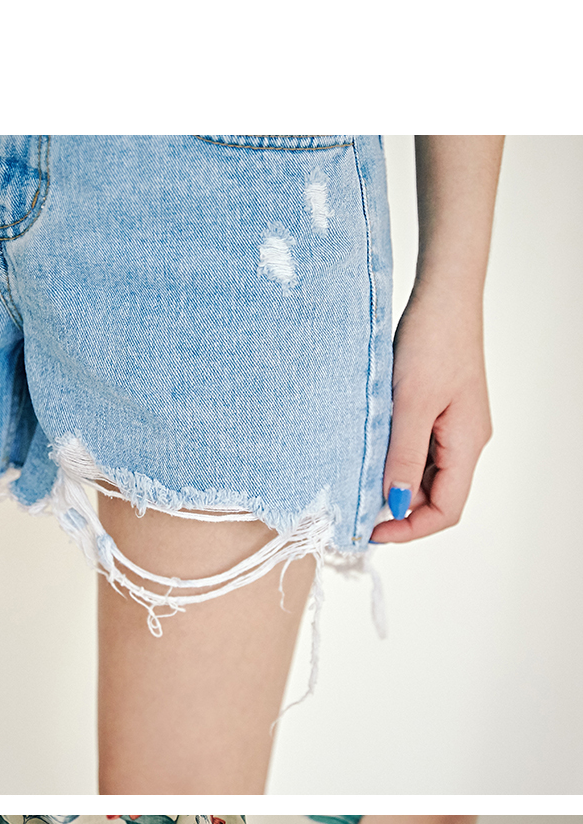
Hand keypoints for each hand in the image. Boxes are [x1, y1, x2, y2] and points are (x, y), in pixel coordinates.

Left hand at [370, 289, 492, 545]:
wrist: (443, 293)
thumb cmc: (433, 339)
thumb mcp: (411, 404)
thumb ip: (403, 458)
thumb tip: (395, 505)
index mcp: (467, 444)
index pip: (447, 511)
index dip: (410, 529)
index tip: (372, 530)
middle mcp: (466, 442)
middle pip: (436, 497)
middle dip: (399, 507)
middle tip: (356, 502)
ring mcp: (454, 428)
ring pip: (425, 475)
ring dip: (395, 481)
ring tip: (361, 473)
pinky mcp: (441, 412)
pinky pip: (420, 450)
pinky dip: (396, 458)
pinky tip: (373, 448)